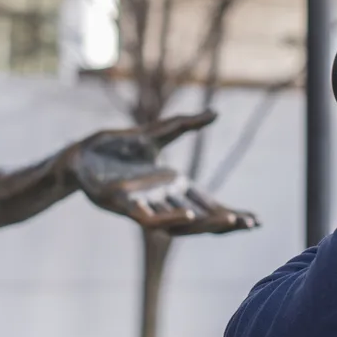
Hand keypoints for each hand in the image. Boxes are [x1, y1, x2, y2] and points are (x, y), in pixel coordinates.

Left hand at [72, 110, 259, 235]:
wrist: (80, 155)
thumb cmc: (116, 148)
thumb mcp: (156, 134)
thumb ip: (184, 125)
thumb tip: (215, 113)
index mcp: (173, 187)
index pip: (209, 205)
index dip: (231, 214)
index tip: (256, 220)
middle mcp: (162, 200)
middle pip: (200, 219)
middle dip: (224, 222)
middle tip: (250, 223)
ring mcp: (144, 205)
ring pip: (178, 223)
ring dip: (203, 223)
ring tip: (228, 219)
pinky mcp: (122, 204)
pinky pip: (149, 217)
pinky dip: (170, 217)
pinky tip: (189, 213)